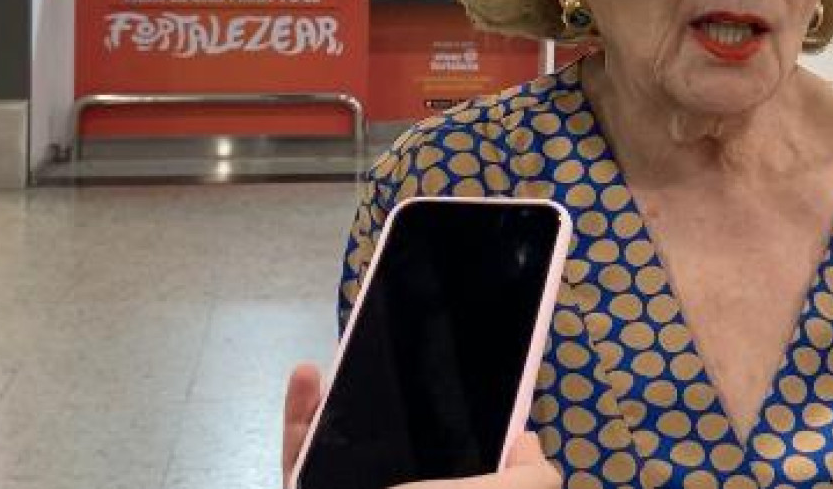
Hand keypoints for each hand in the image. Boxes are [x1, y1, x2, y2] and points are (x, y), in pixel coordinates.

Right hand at [281, 363, 561, 488]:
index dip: (465, 439)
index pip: (457, 472)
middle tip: (392, 364)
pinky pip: (299, 456)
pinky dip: (299, 416)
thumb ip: (534, 475)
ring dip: (338, 403)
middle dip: (393, 410)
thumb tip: (528, 442)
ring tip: (346, 357)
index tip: (462, 391)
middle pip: (395, 454)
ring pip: (340, 450)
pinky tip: (307, 376)